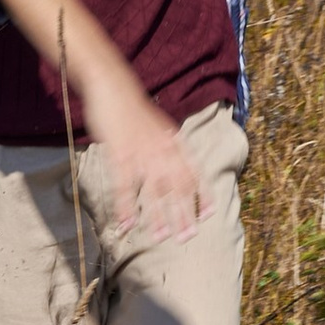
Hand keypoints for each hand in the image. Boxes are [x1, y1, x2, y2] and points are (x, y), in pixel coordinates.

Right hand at [104, 100, 207, 242]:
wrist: (113, 87)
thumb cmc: (134, 109)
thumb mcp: (159, 126)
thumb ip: (170, 145)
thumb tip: (178, 160)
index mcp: (174, 144)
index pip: (194, 173)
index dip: (203, 194)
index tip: (210, 213)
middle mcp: (163, 151)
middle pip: (177, 188)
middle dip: (184, 214)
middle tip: (187, 237)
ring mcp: (142, 154)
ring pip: (154, 191)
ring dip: (158, 216)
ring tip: (161, 237)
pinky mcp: (120, 155)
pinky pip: (124, 187)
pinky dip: (125, 206)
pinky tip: (127, 223)